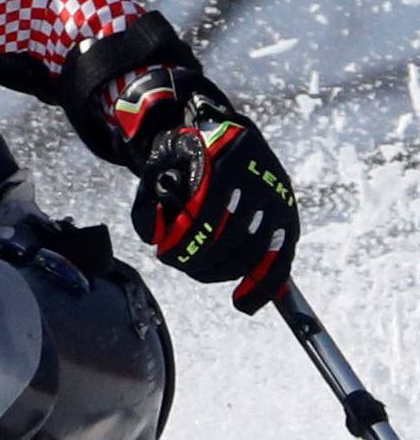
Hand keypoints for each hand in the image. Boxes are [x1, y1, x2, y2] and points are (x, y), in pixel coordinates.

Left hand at [128, 88, 297, 313]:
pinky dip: (262, 287)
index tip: (165, 255)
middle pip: (230, 238)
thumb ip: (150, 201)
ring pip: (253, 254)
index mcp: (226, 162)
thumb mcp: (161, 165)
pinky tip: (242, 305)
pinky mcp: (289, 218)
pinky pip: (280, 261)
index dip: (185, 243)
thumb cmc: (189, 156)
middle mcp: (260, 180)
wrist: (230, 134)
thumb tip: (156, 239)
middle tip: (180, 262)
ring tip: (200, 272)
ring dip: (221, 272)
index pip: (206, 214)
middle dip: (199, 260)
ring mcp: (279, 200)